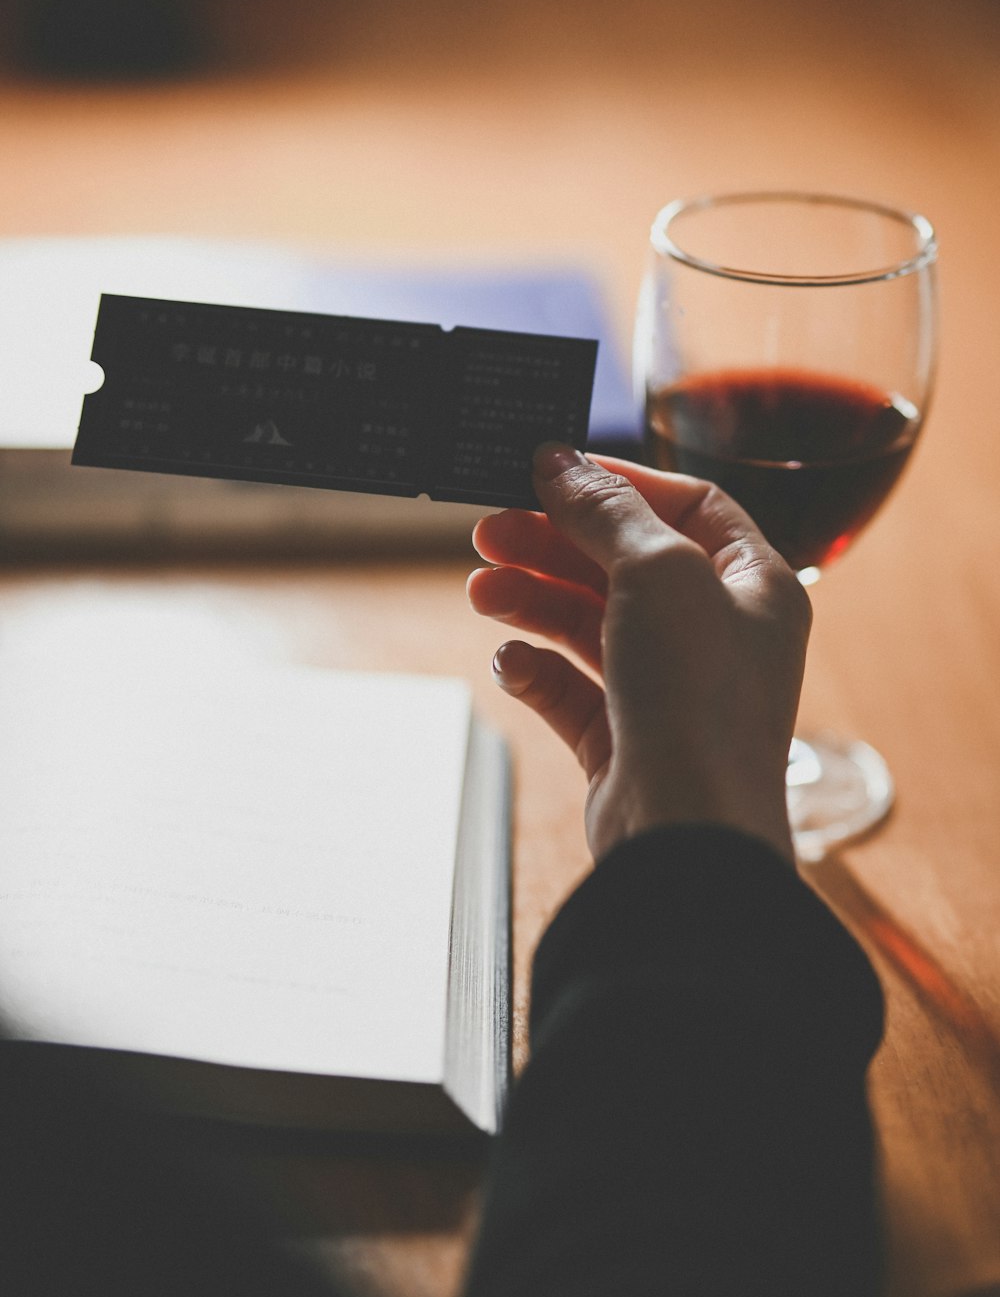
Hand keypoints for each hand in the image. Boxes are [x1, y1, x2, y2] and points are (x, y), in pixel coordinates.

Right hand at [467, 444, 811, 863]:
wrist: (686, 835)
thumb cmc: (700, 702)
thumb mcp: (658, 572)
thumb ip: (606, 510)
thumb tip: (559, 461)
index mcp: (754, 585)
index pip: (687, 506)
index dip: (617, 483)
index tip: (550, 471)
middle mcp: (717, 635)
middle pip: (624, 564)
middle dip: (553, 543)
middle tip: (488, 529)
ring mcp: (671, 690)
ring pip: (590, 624)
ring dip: (532, 600)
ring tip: (480, 591)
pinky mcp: (626, 740)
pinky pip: (571, 689)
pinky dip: (536, 669)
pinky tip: (509, 660)